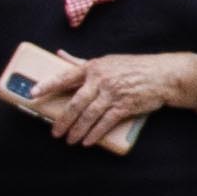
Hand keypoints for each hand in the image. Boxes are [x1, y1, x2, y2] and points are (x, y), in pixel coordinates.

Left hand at [25, 51, 181, 151]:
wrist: (162, 75)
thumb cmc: (133, 68)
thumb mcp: (107, 61)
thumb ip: (81, 61)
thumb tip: (59, 54)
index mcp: (94, 67)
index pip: (65, 76)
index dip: (48, 85)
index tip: (33, 94)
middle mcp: (101, 79)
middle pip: (76, 103)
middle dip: (63, 120)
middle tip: (55, 132)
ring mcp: (113, 93)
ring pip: (89, 115)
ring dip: (77, 130)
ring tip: (70, 140)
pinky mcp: (125, 105)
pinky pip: (105, 122)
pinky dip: (95, 133)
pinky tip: (87, 141)